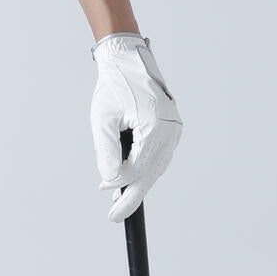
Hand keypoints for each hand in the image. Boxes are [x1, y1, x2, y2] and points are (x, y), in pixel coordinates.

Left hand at [89, 33, 181, 221]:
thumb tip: (110, 182)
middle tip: (116, 216)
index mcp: (155, 127)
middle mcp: (170, 129)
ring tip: (121, 200)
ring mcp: (173, 128)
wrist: (126, 59)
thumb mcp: (103, 121)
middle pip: (152, 172)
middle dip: (133, 195)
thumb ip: (106, 153)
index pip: (139, 169)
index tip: (107, 198)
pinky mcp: (171, 125)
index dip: (121, 186)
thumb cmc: (113, 86)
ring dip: (140, 182)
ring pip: (157, 165)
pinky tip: (132, 177)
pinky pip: (159, 154)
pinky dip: (146, 167)